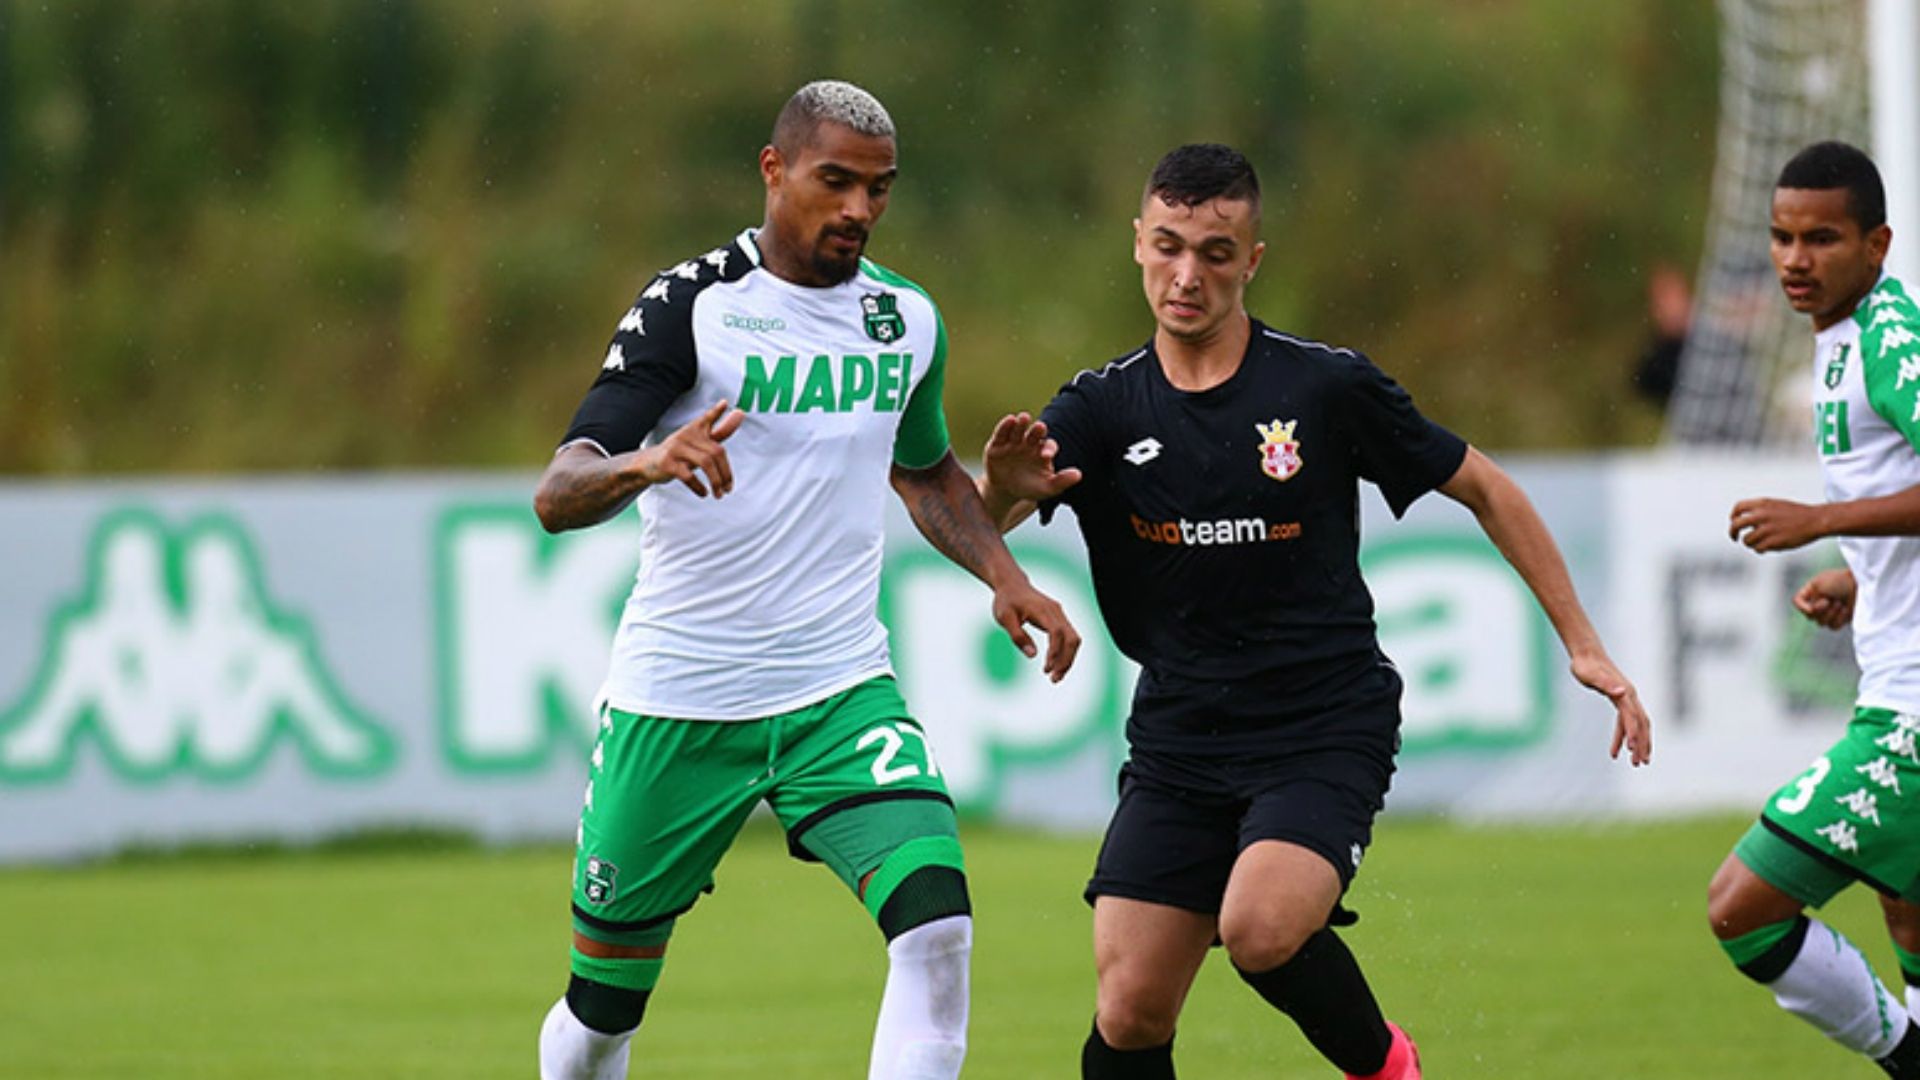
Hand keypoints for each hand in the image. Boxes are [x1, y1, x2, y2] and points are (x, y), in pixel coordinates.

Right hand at [635, 399, 744, 497]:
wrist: (647, 464)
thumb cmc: (679, 453)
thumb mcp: (698, 442)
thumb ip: (720, 431)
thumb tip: (740, 413)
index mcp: (694, 429)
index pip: (707, 418)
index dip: (716, 411)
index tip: (725, 404)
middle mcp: (686, 436)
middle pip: (716, 452)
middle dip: (726, 473)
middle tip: (728, 488)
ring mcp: (676, 448)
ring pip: (705, 463)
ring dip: (716, 481)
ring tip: (719, 494)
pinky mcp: (668, 463)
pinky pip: (688, 475)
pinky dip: (699, 487)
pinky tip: (704, 493)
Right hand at [984, 412, 1081, 504]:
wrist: (1005, 491)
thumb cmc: (1030, 488)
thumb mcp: (1046, 488)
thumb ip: (1062, 481)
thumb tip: (1079, 475)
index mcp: (1043, 451)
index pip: (1049, 446)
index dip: (1049, 448)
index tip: (1046, 455)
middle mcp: (1029, 443)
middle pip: (1035, 433)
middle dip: (1037, 430)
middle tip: (1040, 427)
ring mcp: (1013, 442)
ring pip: (1019, 430)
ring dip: (1021, 424)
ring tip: (1024, 417)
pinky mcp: (996, 444)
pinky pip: (1001, 433)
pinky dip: (1005, 426)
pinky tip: (1009, 420)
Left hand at [990, 575, 1081, 682]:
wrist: (1012, 585)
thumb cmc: (1006, 601)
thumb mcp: (1004, 618)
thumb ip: (1017, 636)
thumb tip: (1032, 655)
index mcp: (1043, 610)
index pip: (1057, 633)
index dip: (1054, 652)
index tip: (1045, 669)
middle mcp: (1056, 611)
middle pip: (1072, 638)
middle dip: (1066, 660)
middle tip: (1053, 679)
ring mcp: (1060, 614)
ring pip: (1074, 639)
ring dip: (1068, 659)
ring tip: (1055, 677)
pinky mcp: (1059, 619)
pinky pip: (1069, 637)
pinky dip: (1066, 653)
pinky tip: (1056, 666)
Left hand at [1570, 652, 1651, 766]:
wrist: (1586, 653)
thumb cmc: (1585, 665)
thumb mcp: (1591, 675)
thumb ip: (1606, 684)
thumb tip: (1623, 692)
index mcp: (1624, 693)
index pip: (1632, 717)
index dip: (1633, 733)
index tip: (1631, 751)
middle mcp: (1630, 696)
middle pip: (1641, 724)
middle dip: (1642, 744)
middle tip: (1639, 763)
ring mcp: (1627, 698)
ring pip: (1638, 725)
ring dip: (1638, 743)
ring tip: (1635, 762)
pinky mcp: (1621, 700)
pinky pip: (1626, 722)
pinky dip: (1623, 736)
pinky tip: (1616, 750)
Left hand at [1729, 497, 1827, 552]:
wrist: (1815, 520)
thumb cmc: (1797, 514)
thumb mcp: (1776, 505)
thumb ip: (1759, 510)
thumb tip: (1743, 519)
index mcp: (1762, 503)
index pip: (1738, 508)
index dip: (1733, 515)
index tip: (1733, 521)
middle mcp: (1762, 515)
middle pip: (1736, 525)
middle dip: (1732, 533)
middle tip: (1735, 538)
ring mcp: (1767, 529)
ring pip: (1747, 540)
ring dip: (1750, 544)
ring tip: (1758, 543)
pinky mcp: (1773, 541)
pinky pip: (1758, 548)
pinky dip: (1760, 549)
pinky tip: (1765, 548)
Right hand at [1793, 568, 1856, 628]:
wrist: (1864, 584)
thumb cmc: (1841, 581)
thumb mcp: (1819, 586)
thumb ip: (1812, 602)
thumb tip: (1814, 615)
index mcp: (1812, 590)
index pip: (1797, 601)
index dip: (1801, 608)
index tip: (1810, 608)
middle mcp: (1819, 601)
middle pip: (1809, 616)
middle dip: (1819, 610)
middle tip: (1829, 601)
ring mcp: (1831, 610)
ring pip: (1821, 623)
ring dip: (1830, 614)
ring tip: (1840, 604)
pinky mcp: (1842, 618)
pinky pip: (1833, 627)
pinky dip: (1838, 619)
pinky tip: (1845, 610)